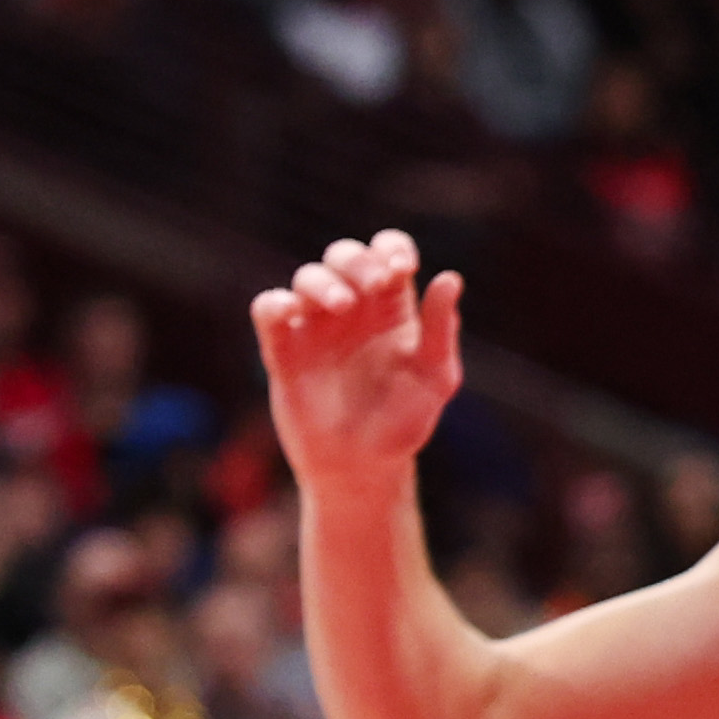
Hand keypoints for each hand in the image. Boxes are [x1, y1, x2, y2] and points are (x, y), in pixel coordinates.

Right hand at [251, 229, 466, 490]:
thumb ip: (441, 329)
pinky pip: (268, 309)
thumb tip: (450, 278)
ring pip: (307, 276)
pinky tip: (292, 313)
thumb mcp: (435, 378)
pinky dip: (275, 303)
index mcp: (390, 308)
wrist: (362, 469)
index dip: (391, 249)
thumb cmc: (403, 424)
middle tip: (375, 285)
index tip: (399, 270)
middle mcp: (351, 310)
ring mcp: (315, 327)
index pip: (387, 252)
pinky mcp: (282, 350)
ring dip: (323, 281)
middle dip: (357, 260)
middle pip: (344, 255)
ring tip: (342, 306)